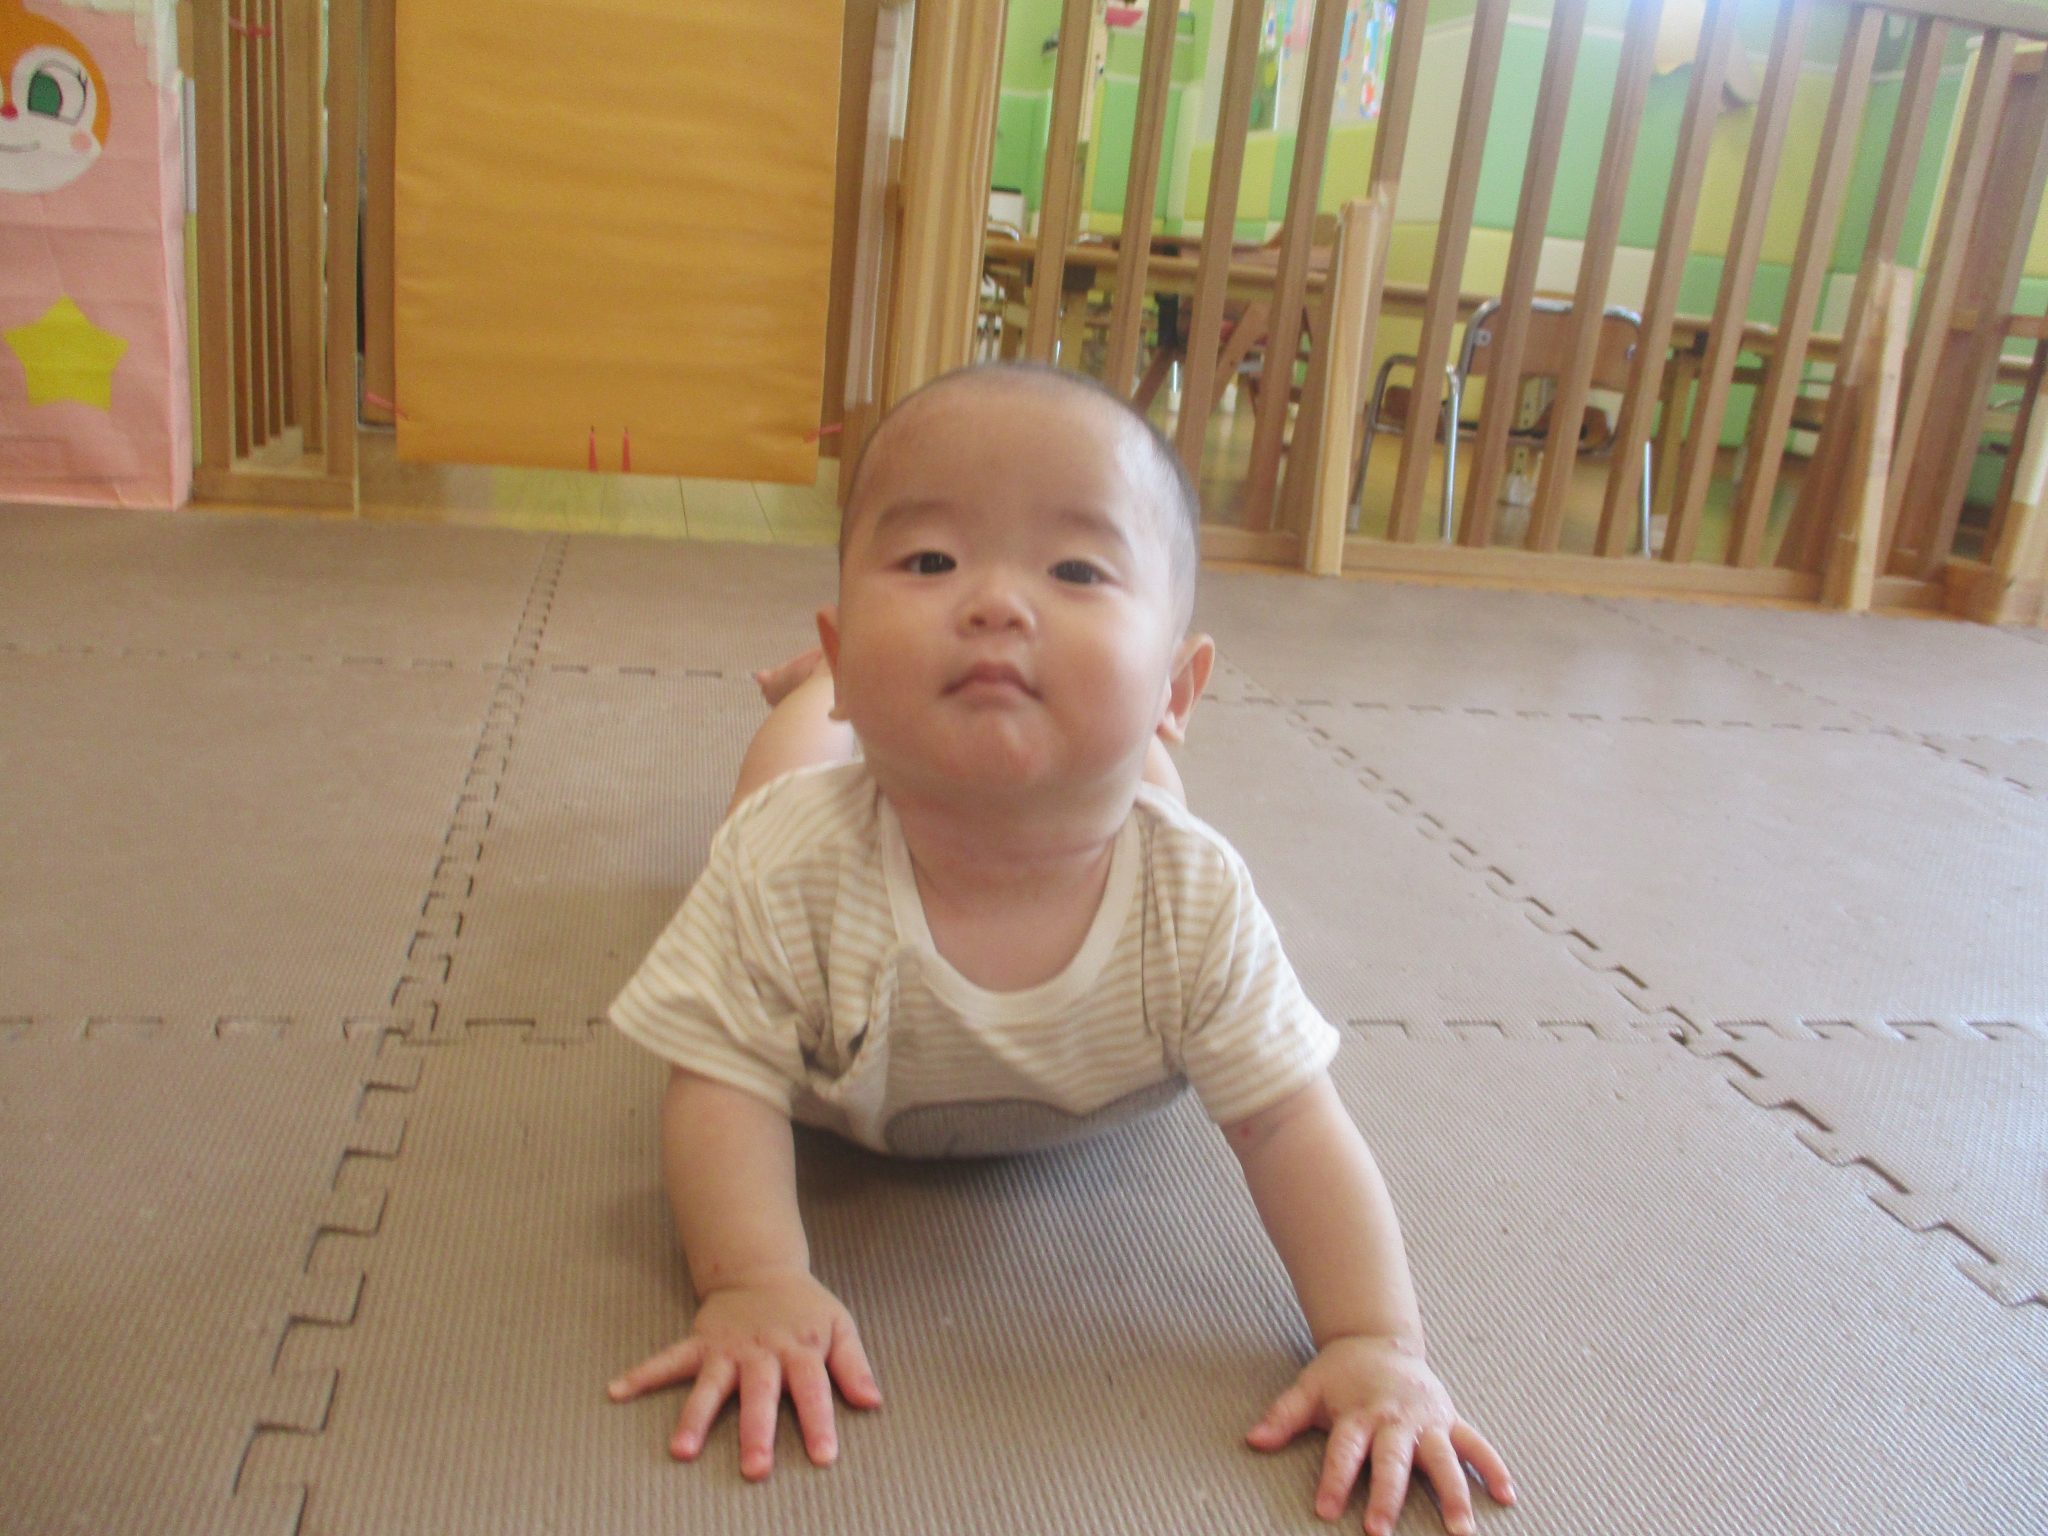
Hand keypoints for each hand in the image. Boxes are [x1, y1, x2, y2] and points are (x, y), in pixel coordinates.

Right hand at [607, 1269, 880, 1478]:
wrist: (761, 1269)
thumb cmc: (805, 1308)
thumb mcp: (839, 1327)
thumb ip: (854, 1365)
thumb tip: (872, 1402)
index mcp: (800, 1349)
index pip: (813, 1389)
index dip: (819, 1422)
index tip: (823, 1457)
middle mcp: (762, 1352)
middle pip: (760, 1395)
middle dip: (756, 1431)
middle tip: (754, 1468)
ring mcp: (727, 1349)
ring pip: (711, 1385)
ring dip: (695, 1417)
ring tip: (681, 1450)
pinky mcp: (700, 1343)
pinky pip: (668, 1359)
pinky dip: (642, 1373)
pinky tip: (617, 1390)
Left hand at [1247, 1335, 1514, 1534]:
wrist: (1379, 1339)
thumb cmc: (1342, 1373)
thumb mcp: (1308, 1388)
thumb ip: (1283, 1416)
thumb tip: (1253, 1440)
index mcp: (1359, 1413)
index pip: (1345, 1450)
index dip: (1335, 1479)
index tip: (1326, 1510)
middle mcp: (1395, 1419)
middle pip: (1393, 1460)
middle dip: (1387, 1495)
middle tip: (1380, 1530)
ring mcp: (1427, 1420)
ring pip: (1443, 1459)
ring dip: (1453, 1494)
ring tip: (1459, 1530)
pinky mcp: (1450, 1419)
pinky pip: (1476, 1445)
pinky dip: (1493, 1468)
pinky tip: (1507, 1497)